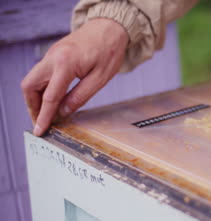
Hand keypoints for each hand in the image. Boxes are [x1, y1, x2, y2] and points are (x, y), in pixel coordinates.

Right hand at [21, 18, 128, 135]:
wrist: (109, 28)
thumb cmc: (109, 51)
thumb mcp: (99, 79)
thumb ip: (80, 97)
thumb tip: (63, 112)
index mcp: (65, 64)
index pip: (49, 97)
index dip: (44, 116)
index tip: (40, 131)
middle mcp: (52, 58)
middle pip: (30, 86)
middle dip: (33, 107)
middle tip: (43, 122)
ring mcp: (50, 55)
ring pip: (32, 80)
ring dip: (36, 98)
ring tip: (48, 113)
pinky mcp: (53, 55)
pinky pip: (41, 75)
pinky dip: (43, 88)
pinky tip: (53, 99)